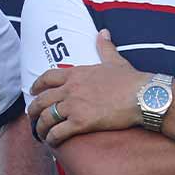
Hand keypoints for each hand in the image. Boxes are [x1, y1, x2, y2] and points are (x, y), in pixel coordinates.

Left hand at [26, 31, 149, 146]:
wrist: (142, 96)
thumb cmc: (130, 80)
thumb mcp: (114, 60)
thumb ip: (105, 46)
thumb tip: (103, 32)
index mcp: (76, 73)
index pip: (47, 77)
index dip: (37, 85)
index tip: (32, 91)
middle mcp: (71, 89)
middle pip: (42, 100)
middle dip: (33, 110)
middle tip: (31, 116)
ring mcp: (74, 106)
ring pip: (46, 118)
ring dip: (40, 127)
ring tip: (40, 133)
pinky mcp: (81, 123)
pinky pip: (58, 132)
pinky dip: (51, 138)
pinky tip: (51, 142)